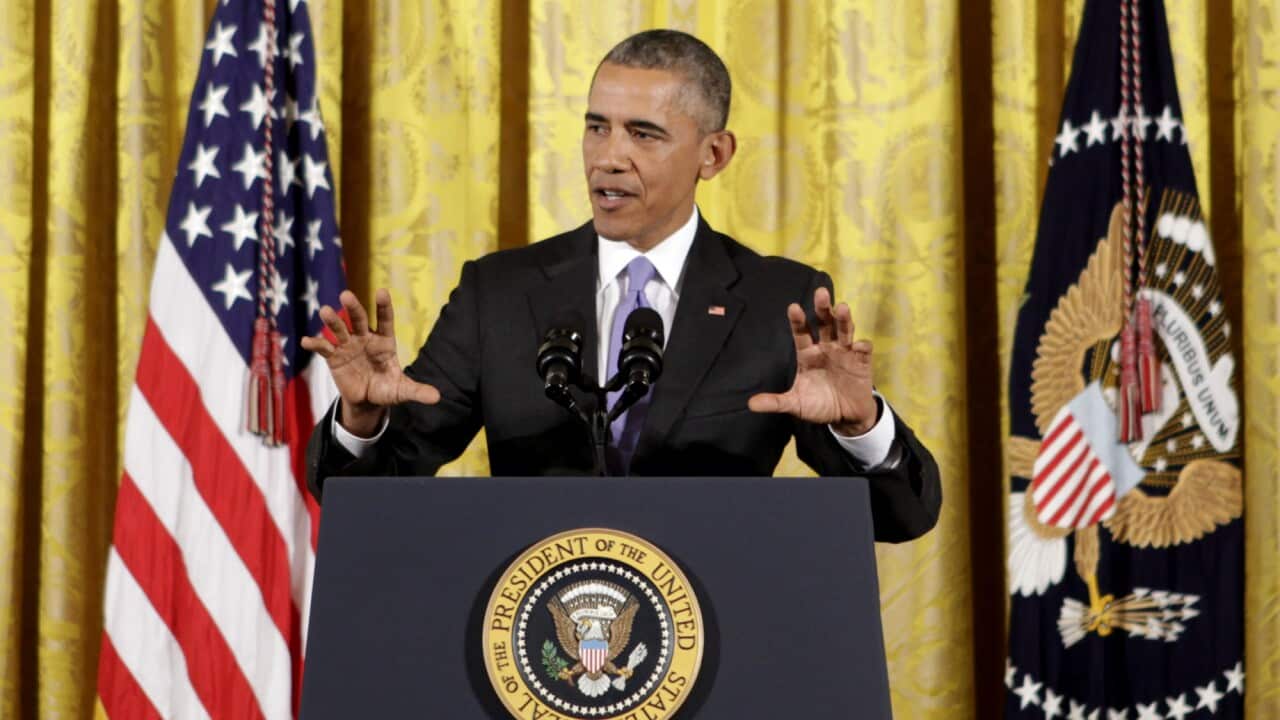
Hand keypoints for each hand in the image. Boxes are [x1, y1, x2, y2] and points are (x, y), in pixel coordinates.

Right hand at [300, 289, 439, 435]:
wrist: (367, 401)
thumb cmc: (387, 389)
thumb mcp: (402, 391)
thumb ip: (417, 391)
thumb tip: (437, 398)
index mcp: (385, 341)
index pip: (385, 320)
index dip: (383, 306)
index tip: (381, 291)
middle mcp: (366, 338)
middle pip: (359, 319)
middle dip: (353, 308)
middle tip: (346, 295)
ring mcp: (348, 346)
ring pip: (340, 329)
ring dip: (332, 321)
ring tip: (325, 311)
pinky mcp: (334, 357)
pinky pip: (324, 348)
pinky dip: (315, 344)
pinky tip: (307, 341)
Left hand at [748, 287, 877, 434]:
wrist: (845, 417)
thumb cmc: (818, 405)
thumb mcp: (796, 404)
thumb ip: (776, 402)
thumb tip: (751, 404)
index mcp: (807, 354)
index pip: (801, 333)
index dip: (798, 321)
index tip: (793, 307)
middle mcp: (826, 348)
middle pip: (824, 323)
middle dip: (823, 308)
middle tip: (821, 293)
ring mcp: (845, 353)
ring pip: (844, 330)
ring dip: (843, 319)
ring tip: (842, 307)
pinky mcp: (861, 362)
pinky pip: (863, 350)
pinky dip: (862, 345)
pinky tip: (858, 345)